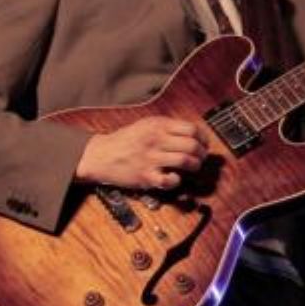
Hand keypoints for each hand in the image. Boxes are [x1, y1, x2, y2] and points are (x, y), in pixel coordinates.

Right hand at [76, 117, 206, 189]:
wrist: (100, 155)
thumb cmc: (126, 140)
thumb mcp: (146, 125)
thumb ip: (168, 128)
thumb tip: (195, 134)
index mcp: (158, 125)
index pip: (192, 129)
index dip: (203, 138)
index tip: (204, 144)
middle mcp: (156, 140)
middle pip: (192, 145)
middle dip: (201, 154)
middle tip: (200, 157)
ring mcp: (151, 158)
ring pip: (186, 161)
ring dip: (194, 166)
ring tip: (192, 167)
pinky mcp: (146, 176)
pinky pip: (170, 180)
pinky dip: (177, 180)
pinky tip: (174, 178)